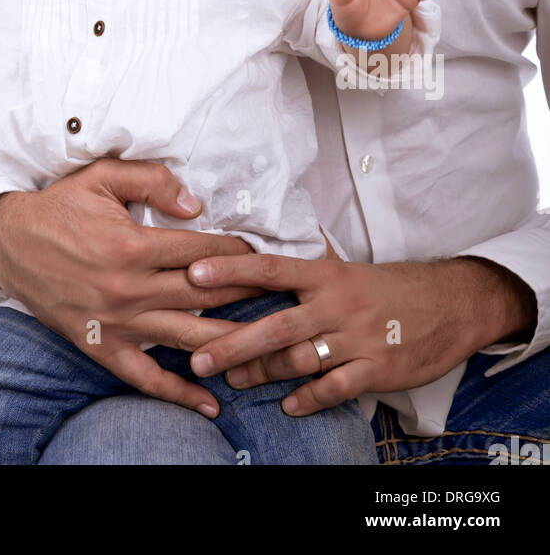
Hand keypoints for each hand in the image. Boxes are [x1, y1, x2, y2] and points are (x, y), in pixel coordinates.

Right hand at [0, 159, 263, 417]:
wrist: (7, 242)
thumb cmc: (58, 206)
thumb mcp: (101, 177)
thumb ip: (152, 182)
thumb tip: (197, 205)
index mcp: (132, 245)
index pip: (202, 252)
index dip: (239, 254)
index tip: (265, 256)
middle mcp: (128, 288)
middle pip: (205, 297)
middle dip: (249, 297)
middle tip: (284, 300)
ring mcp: (116, 322)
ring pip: (186, 338)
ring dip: (230, 345)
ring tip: (268, 350)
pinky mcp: (101, 346)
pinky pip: (145, 377)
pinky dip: (179, 392)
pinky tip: (211, 401)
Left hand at [182, 252, 536, 414]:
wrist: (453, 302)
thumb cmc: (391, 286)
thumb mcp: (349, 267)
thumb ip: (307, 265)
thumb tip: (267, 241)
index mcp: (326, 274)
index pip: (270, 267)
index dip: (231, 271)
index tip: (194, 274)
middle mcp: (337, 304)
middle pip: (277, 324)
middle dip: (234, 342)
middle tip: (198, 355)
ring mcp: (358, 338)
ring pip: (301, 358)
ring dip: (263, 373)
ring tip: (231, 381)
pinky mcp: (378, 368)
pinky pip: (336, 387)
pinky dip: (310, 398)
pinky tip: (289, 406)